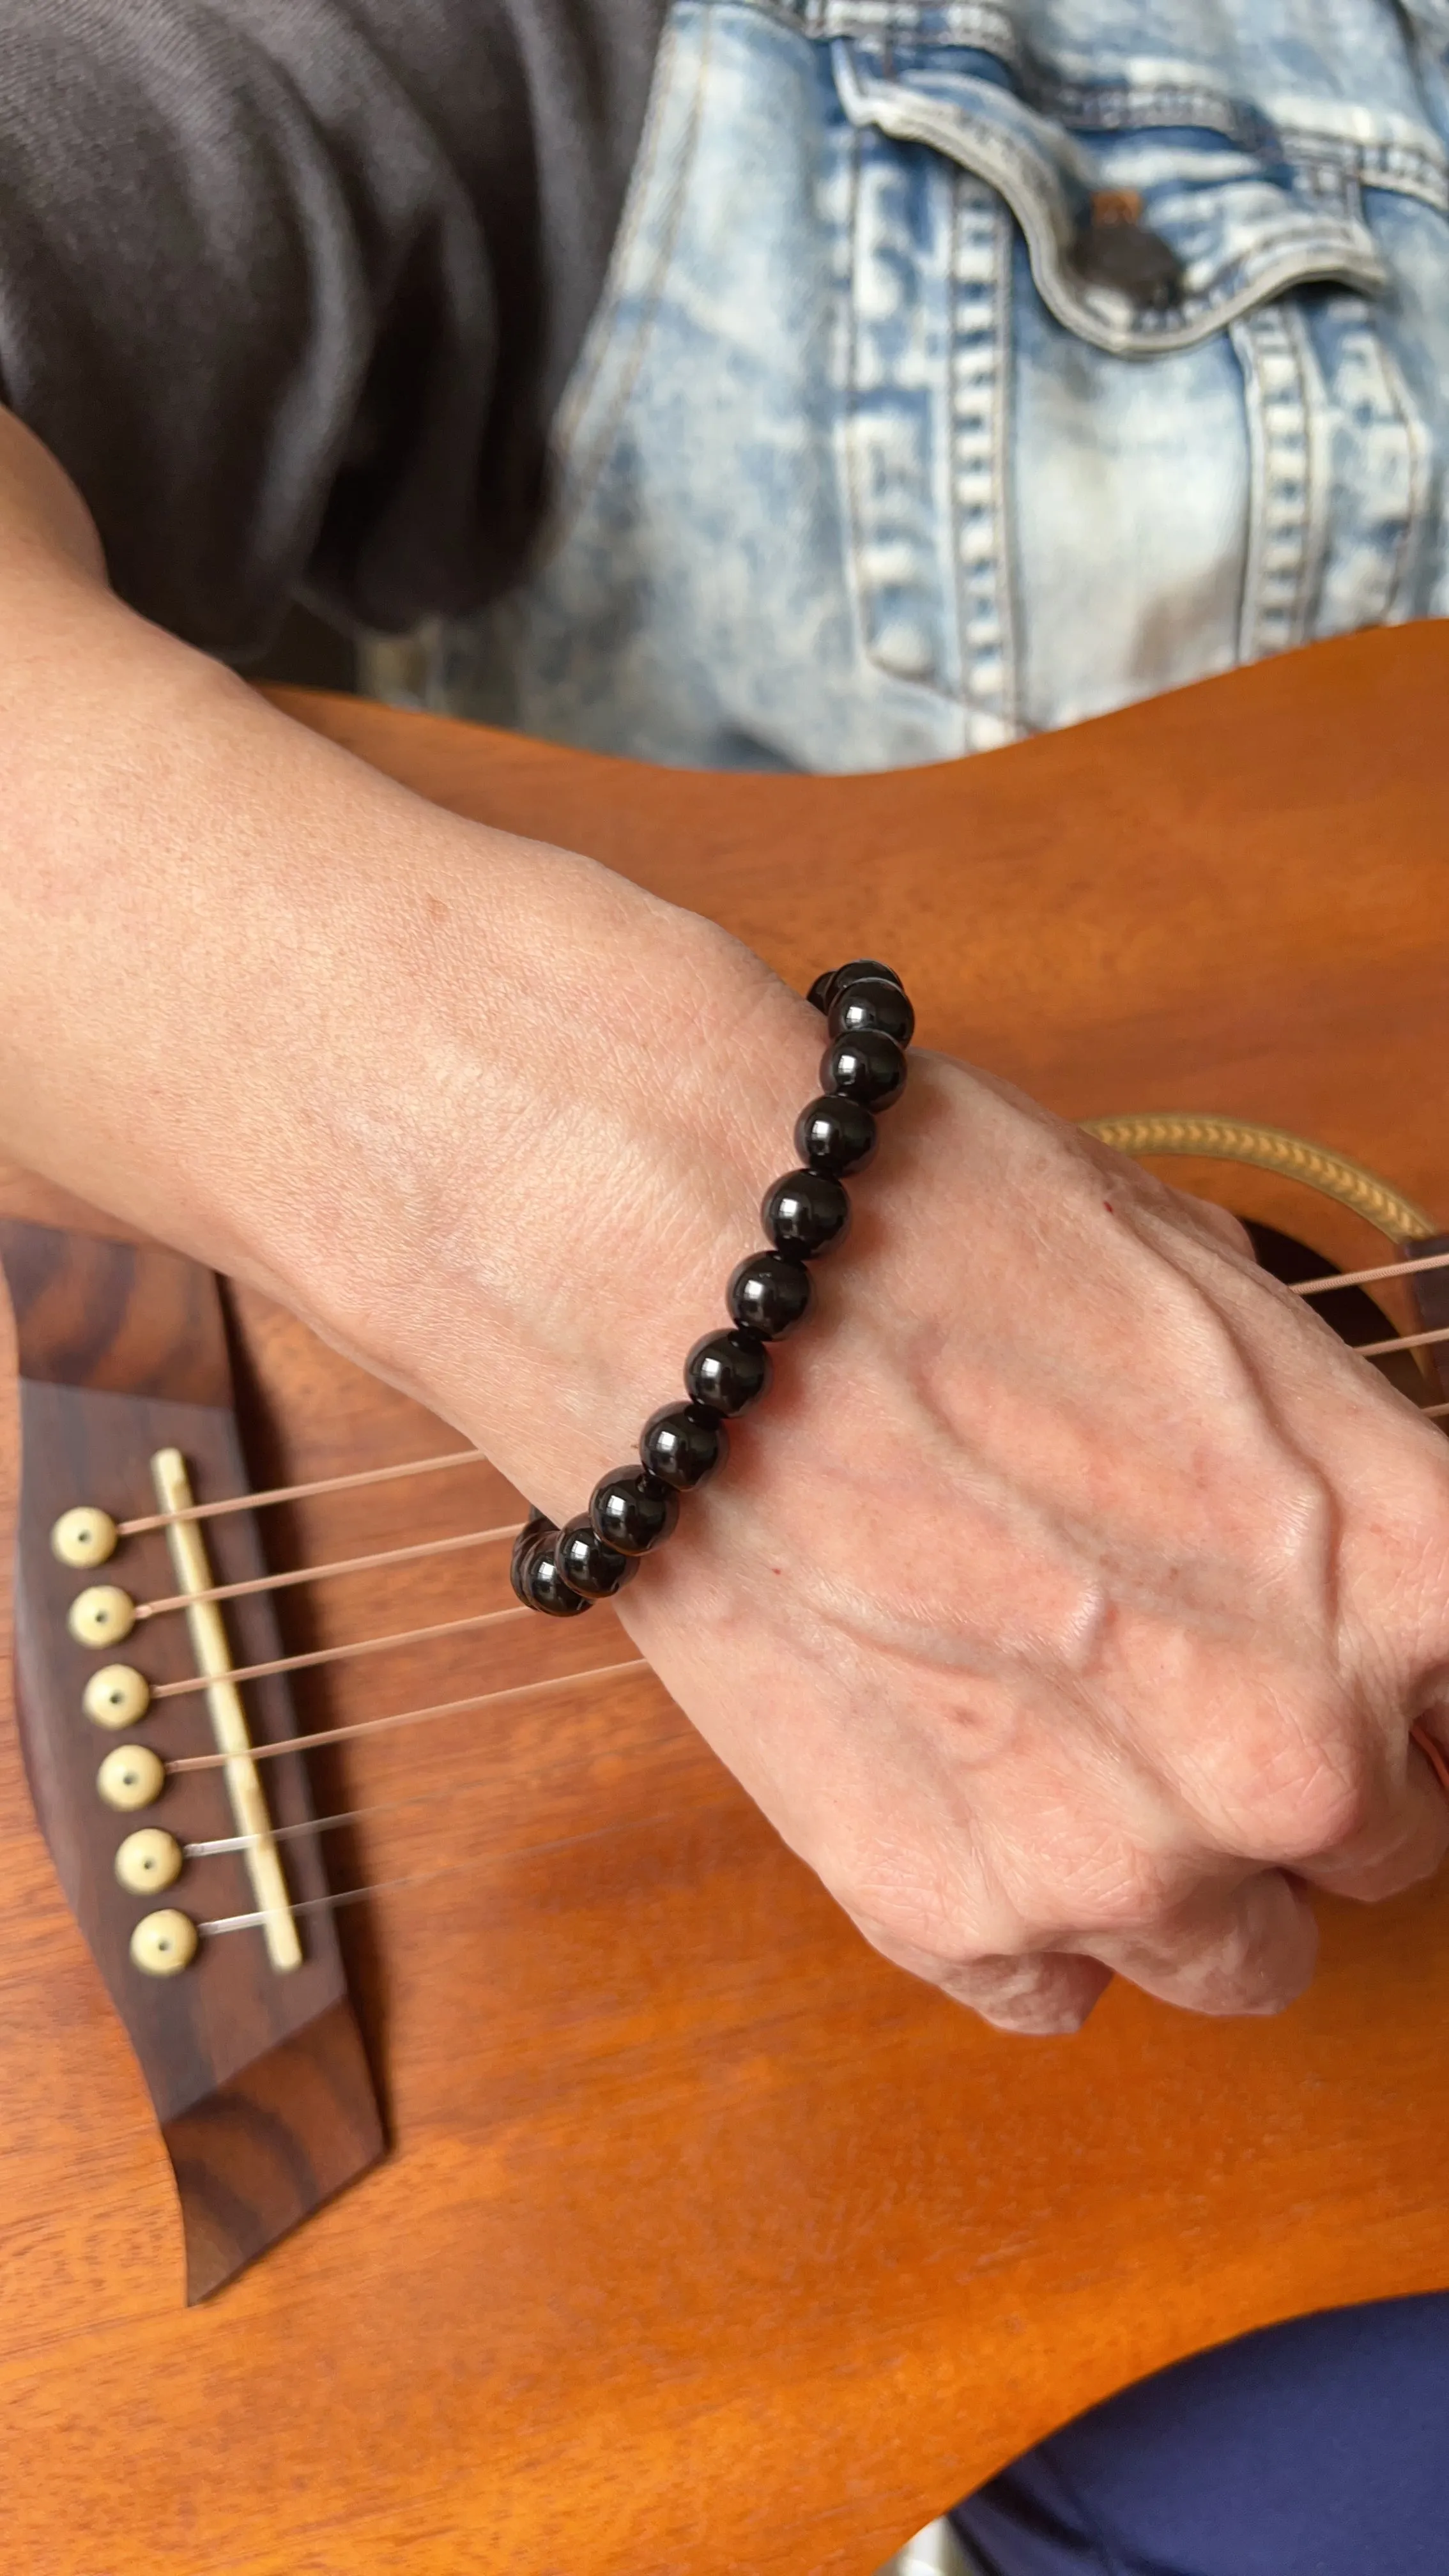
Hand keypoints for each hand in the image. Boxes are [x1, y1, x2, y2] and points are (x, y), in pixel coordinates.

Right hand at [602, 1060, 1448, 2031]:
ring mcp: (1123, 1857)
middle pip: (1381, 1844)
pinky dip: (1024, 1905)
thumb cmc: (950, 1235)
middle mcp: (1298, 1753)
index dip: (1425, 1685)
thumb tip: (1347, 1565)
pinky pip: (1053, 1986)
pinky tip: (956, 1763)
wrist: (699, 1271)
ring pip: (1239, 1957)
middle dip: (1300, 1764)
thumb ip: (1338, 1492)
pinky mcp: (946, 1910)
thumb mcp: (1228, 1311)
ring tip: (1058, 1723)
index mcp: (1407, 1579)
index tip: (1376, 1676)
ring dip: (1179, 1865)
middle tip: (1171, 1659)